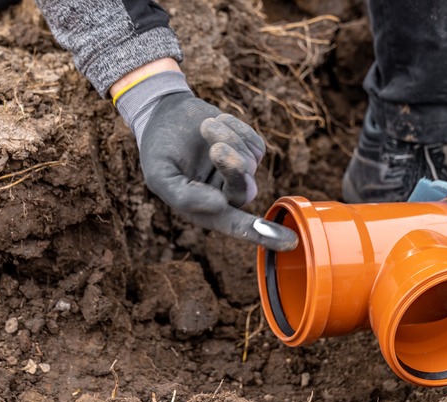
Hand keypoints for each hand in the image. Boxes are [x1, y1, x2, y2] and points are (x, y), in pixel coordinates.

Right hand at [138, 91, 297, 250]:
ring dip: (227, 139)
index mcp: (204, 210)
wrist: (166, 113)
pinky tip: (216, 122)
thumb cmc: (159, 148)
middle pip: (244, 189)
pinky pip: (255, 143)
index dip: (260, 234)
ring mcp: (241, 172)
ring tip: (204, 126)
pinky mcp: (249, 150)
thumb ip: (184, 196)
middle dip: (233, 166)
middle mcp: (226, 195)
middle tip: (215, 148)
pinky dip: (236, 128)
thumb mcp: (159, 175)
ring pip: (250, 161)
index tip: (288, 242)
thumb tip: (220, 206)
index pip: (234, 225)